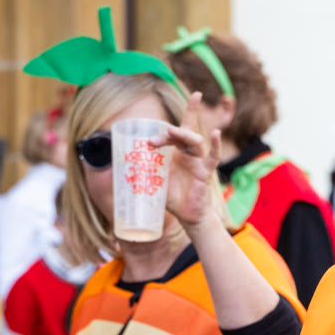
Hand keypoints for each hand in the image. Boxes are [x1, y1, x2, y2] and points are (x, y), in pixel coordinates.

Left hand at [149, 92, 222, 228]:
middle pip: (184, 133)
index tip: (171, 118)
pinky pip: (213, 157)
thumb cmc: (172, 198)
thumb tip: (119, 166)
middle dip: (170, 133)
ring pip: (195, 141)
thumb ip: (142, 173)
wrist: (188, 216)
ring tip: (173, 132)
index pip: (178, 130)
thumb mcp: (153, 183)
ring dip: (184, 135)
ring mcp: (199, 161)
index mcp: (176, 153)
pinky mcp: (206, 172)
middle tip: (153, 141)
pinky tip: (215, 133)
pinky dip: (215, 145)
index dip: (179, 118)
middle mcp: (189, 154)